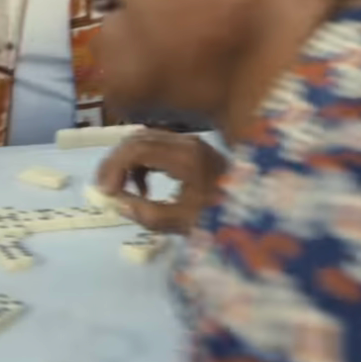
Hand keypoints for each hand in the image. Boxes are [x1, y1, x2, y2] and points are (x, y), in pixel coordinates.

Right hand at [93, 129, 228, 234]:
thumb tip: (118, 204)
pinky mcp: (190, 149)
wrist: (258, 212)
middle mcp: (186, 142)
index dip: (114, 167)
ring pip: (144, 140)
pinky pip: (155, 147)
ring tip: (119, 190)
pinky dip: (141, 164)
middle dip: (115, 162)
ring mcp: (189, 143)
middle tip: (102, 188)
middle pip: (137, 139)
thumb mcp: (184, 222)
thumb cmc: (224, 217)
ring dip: (126, 162)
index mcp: (186, 157)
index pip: (138, 149)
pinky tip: (142, 188)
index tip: (106, 192)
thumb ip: (148, 215)